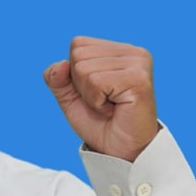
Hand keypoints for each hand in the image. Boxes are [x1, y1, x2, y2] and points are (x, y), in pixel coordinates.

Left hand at [43, 36, 158, 161]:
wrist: (119, 151)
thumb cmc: (99, 123)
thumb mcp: (70, 97)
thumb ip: (57, 78)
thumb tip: (60, 65)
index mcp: (119, 50)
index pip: (77, 45)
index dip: (75, 74)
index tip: (97, 92)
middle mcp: (132, 52)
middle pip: (78, 55)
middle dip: (82, 86)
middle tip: (104, 102)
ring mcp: (138, 63)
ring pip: (84, 69)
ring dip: (90, 96)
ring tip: (110, 106)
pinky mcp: (138, 78)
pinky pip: (95, 82)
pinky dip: (97, 102)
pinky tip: (114, 109)